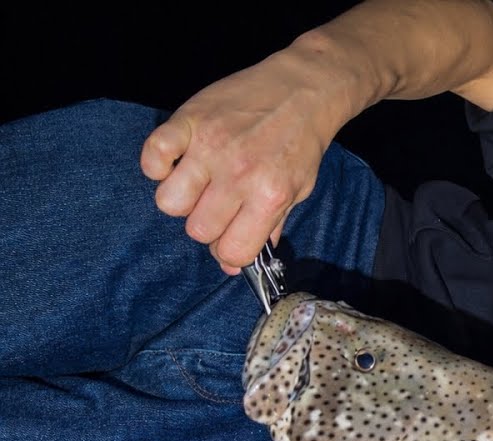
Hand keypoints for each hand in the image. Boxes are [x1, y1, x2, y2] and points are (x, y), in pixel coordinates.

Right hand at [140, 42, 366, 273]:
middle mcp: (238, 175)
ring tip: (199, 182)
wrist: (304, 87)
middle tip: (219, 203)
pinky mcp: (189, 120)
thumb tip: (232, 264)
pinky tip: (177, 160)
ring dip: (181, 199)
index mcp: (270, 196)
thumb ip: (269, 227)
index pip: (232, 250)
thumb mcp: (299, 190)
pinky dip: (157, 164)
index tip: (232, 235)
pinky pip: (152, 156)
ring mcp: (210, 147)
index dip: (229, 249)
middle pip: (197, 229)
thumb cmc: (301, 142)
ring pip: (169, 202)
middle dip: (207, 224)